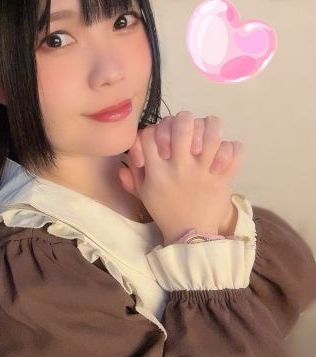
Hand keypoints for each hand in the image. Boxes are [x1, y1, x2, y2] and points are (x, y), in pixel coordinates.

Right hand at [118, 111, 244, 243]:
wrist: (190, 236)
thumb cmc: (165, 211)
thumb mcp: (143, 195)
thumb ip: (132, 177)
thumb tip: (122, 164)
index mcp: (157, 172)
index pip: (150, 134)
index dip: (155, 131)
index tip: (160, 142)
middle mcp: (179, 167)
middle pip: (182, 125)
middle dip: (184, 120)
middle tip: (187, 130)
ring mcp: (203, 172)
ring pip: (212, 134)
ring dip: (211, 128)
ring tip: (209, 135)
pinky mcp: (223, 179)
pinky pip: (235, 153)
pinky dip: (233, 148)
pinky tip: (226, 152)